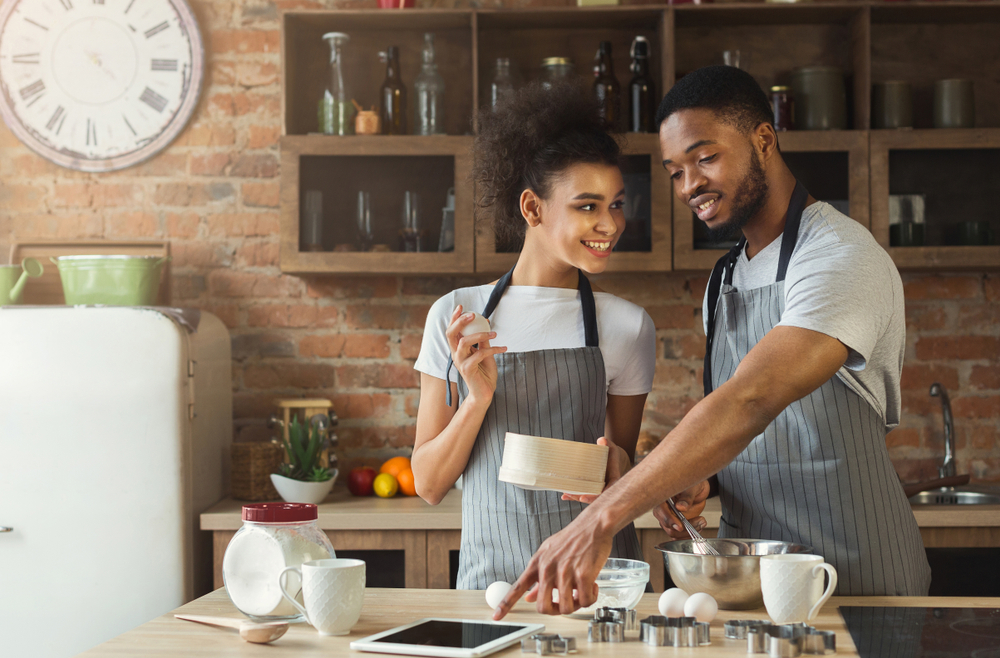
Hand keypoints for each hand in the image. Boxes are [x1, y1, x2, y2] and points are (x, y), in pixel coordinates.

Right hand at [445, 305, 505, 404]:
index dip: (454, 318)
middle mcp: (456, 354)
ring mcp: (460, 362)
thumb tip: (486, 323)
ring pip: (464, 342)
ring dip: (480, 334)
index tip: (461, 307)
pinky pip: (479, 354)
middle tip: (472, 314)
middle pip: (451, 334)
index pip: (452, 330)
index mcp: (458, 349)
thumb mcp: (485, 353)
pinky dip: (493, 349)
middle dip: (459, 321)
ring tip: (494, 333)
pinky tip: (504, 348)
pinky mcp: (467, 370)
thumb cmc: (484, 372)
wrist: (485, 392)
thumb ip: (483, 340)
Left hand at [493, 516, 613, 618]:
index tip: (496, 617)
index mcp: (538, 563)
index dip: (505, 604)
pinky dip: (590, 598)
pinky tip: (592, 586)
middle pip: (543, 607)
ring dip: (577, 604)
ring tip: (583, 590)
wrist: (594, 525)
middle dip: (556, 610)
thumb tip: (528, 597)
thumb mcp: (549, 553)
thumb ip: (538, 577)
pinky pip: (585, 601)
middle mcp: (548, 568)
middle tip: (566, 603)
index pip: (517, 587)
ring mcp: (565, 572)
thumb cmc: (573, 539)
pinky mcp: (583, 574)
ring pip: (566, 608)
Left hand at [561, 436, 629, 504]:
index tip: (585, 497)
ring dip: (577, 497)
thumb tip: (601, 440)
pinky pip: (583, 493)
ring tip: (565, 494)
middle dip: (584, 498)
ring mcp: (598, 488)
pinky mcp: (592, 487)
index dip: (597, 496)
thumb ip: (607, 444)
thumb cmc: (611, 452)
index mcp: (614, 479)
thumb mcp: (611, 447)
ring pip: (588, 496)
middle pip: (596, 497)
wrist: (610, 458)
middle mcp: (607, 486)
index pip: (607, 491)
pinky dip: (574, 496)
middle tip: (571, 495)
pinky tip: (564, 496)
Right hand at [653, 480, 709, 539]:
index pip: (660, 511)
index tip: (680, 526)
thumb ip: (687, 496)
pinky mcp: (676, 524)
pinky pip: (678, 535)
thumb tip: (680, 507)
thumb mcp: (692, 487)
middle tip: (699, 521)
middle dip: (684, 528)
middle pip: (666, 525)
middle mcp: (663, 509)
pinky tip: (698, 526)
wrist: (698, 489)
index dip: (668, 519)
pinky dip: (689, 535)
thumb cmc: (693, 484)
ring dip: (689, 532)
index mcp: (663, 497)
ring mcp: (669, 518)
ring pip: (673, 532)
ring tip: (702, 521)